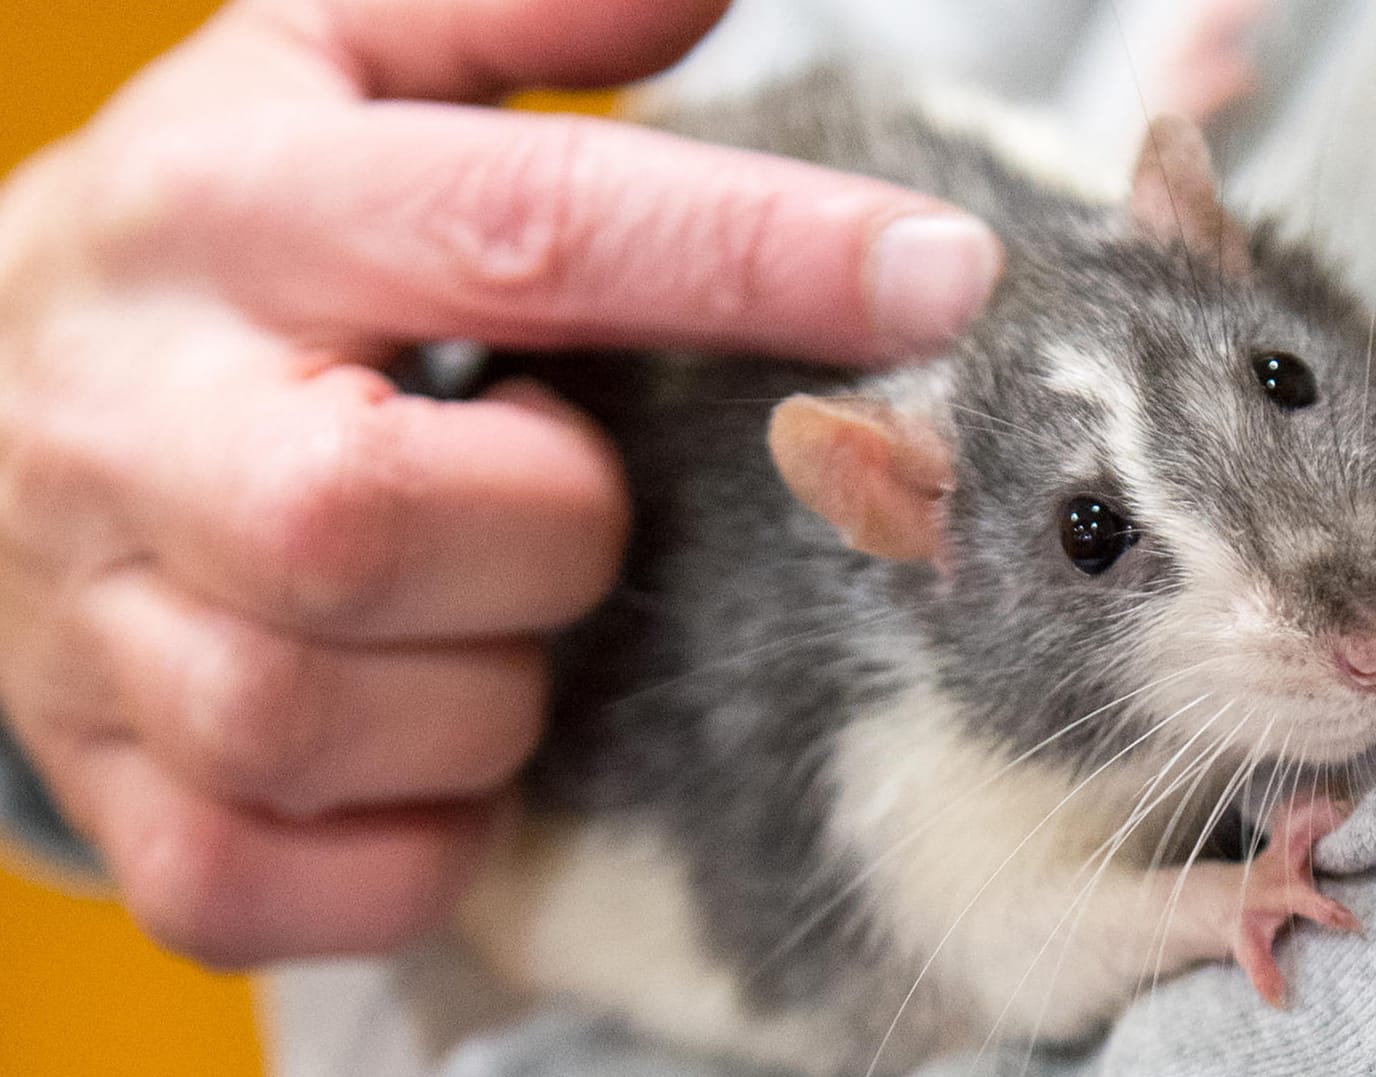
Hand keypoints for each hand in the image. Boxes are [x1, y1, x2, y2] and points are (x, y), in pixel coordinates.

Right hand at [0, 0, 1001, 964]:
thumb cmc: (216, 263)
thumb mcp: (323, 80)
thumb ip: (504, 14)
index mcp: (219, 217)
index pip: (512, 231)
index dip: (747, 255)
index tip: (938, 277)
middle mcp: (132, 424)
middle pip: (365, 515)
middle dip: (547, 525)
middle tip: (560, 490)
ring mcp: (92, 631)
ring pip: (310, 719)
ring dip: (479, 690)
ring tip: (483, 610)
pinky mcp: (117, 795)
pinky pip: (267, 878)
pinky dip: (402, 839)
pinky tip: (425, 743)